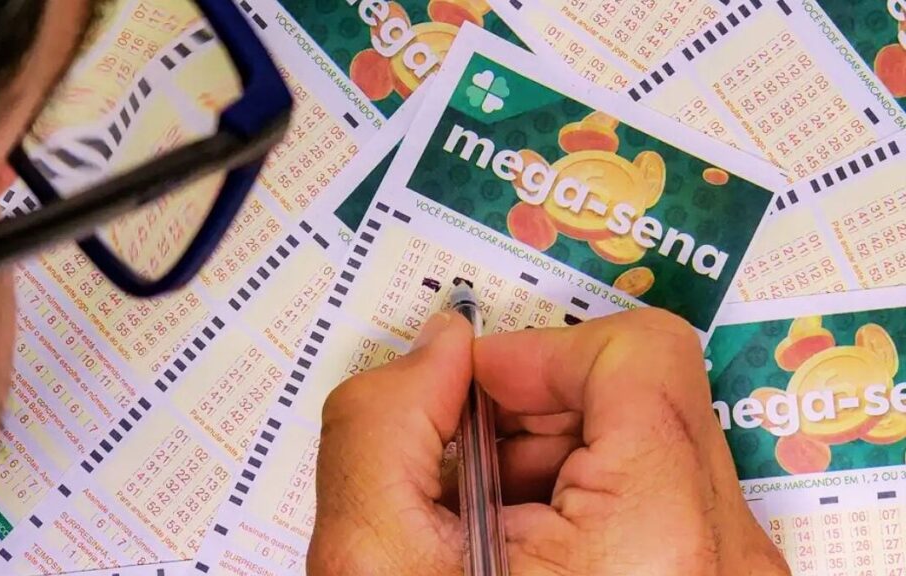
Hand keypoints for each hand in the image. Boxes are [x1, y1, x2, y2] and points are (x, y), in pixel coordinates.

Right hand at [307, 308, 789, 574]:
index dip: (535, 355)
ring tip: (485, 537)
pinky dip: (576, 505)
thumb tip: (437, 349)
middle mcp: (725, 561)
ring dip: (546, 464)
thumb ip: (384, 424)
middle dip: (528, 418)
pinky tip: (519, 560)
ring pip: (644, 442)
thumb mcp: (374, 568)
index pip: (638, 353)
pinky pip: (654, 497)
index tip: (470, 396)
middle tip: (459, 479)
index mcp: (658, 544)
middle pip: (639, 394)